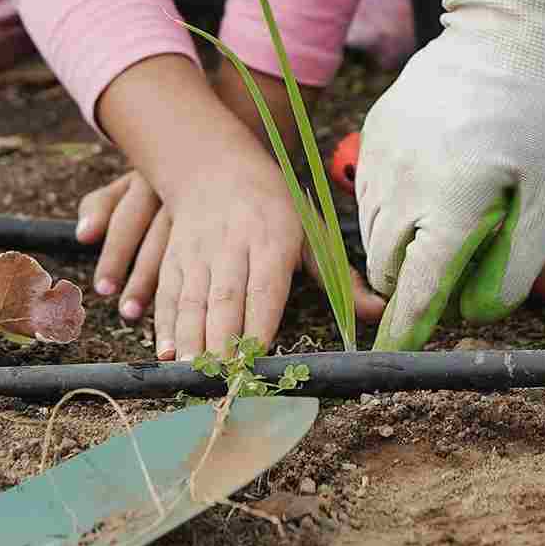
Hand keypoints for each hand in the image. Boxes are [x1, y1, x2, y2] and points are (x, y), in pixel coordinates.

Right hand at [77, 165, 385, 347]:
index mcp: (271, 239)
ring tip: (193, 372)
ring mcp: (197, 253)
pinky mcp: (173, 259)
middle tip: (225, 379)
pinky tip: (166, 353)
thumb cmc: (274, 206)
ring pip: (192, 301)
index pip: (265, 287)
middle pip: (224, 299)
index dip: (258, 322)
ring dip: (191, 339)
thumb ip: (340, 278)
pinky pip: (168, 296)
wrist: (213, 166)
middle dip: (222, 341)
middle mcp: (231, 246)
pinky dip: (165, 326)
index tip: (257, 356)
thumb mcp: (312, 232)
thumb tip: (379, 311)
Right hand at [356, 0, 544, 348]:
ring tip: (439, 227)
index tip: (394, 351)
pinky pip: (372, 184)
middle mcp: (404, 183)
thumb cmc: (539, 113)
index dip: (405, 325)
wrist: (509, 32)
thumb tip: (484, 310)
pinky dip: (391, 202)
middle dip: (404, 282)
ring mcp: (384, 152)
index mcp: (450, 205)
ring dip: (397, 242)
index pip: (416, 285)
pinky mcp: (378, 126)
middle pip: (386, 260)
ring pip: (372, 225)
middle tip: (438, 280)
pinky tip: (429, 185)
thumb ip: (519, 261)